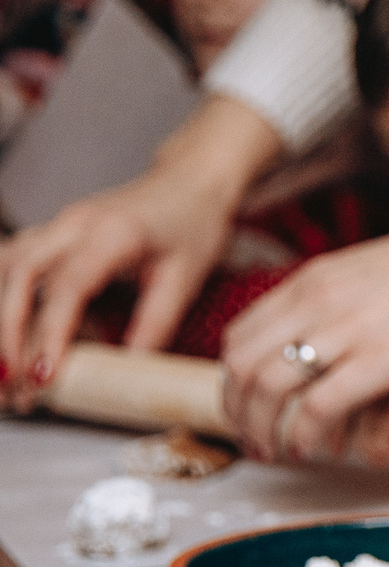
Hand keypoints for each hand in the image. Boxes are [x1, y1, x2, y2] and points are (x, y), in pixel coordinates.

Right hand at [0, 94, 279, 407]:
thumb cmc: (192, 224)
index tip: (44, 375)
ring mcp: (58, 225)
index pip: (68, 288)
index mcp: (112, 234)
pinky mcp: (53, 233)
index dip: (51, 334)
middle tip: (13, 383)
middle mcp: (74, 224)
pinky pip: (12, 261)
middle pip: (20, 276)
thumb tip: (127, 370)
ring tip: (6, 369)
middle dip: (8, 333)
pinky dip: (3, 296)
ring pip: (7, 268)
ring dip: (0, 318)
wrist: (189, 183)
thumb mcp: (186, 278)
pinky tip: (6, 329)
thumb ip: (155, 324)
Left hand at [220, 195, 388, 460]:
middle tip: (253, 437)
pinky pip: (317, 409)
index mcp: (314, 278)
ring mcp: (342, 331)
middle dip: (238, 410)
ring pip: (268, 388)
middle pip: (242, 364)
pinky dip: (307, 436)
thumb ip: (347, 297)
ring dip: (264, 428)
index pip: (242, 332)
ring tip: (277, 451)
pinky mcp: (375, 363)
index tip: (246, 403)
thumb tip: (338, 320)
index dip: (234, 377)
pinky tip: (317, 450)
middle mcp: (315, 301)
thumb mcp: (379, 269)